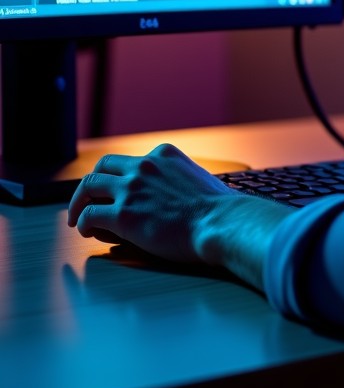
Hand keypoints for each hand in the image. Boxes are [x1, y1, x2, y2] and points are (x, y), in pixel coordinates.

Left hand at [68, 143, 237, 264]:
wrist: (221, 223)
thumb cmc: (219, 208)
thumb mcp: (201, 178)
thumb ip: (182, 179)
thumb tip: (184, 192)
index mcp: (164, 154)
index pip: (131, 159)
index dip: (120, 177)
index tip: (117, 190)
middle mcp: (145, 165)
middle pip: (103, 165)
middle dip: (91, 183)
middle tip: (86, 199)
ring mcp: (132, 188)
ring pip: (88, 185)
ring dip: (78, 202)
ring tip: (77, 218)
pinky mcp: (123, 214)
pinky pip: (89, 215)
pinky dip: (83, 224)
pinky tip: (88, 233)